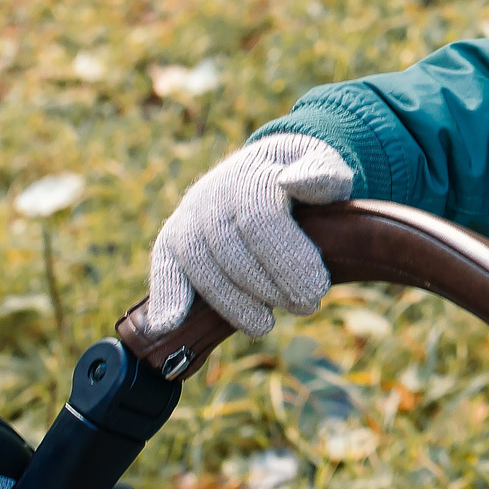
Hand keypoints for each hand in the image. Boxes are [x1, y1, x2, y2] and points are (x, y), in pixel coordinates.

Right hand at [142, 134, 354, 337]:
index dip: (286, 259)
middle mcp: (212, 192)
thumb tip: (296, 182)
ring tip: (264, 324)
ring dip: (231, 302)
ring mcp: (189, 216)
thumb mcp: (325, 163)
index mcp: (251, 172)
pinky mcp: (172, 238)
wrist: (268, 169)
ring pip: (199, 264)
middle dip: (267, 285)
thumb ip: (322, 173)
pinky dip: (165, 294)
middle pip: (230, 247)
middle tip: (306, 306)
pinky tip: (169, 324)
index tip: (317, 290)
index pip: (260, 218)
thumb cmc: (303, 174)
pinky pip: (164, 266)